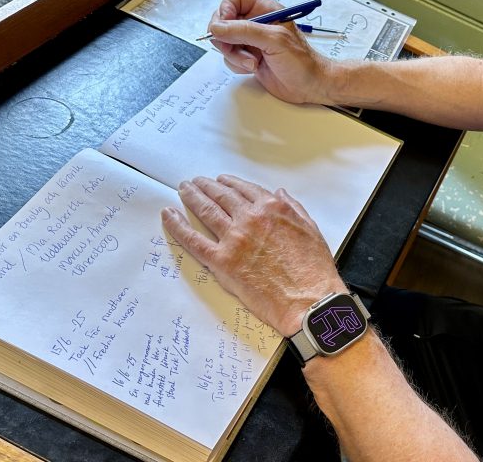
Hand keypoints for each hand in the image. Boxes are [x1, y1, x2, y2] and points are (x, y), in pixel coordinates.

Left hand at [160, 174, 346, 336]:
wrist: (308, 300)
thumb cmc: (313, 270)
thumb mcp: (311, 230)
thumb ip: (293, 208)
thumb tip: (279, 194)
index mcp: (273, 209)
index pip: (245, 189)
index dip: (230, 183)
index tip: (221, 181)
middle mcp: (251, 218)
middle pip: (222, 195)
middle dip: (206, 186)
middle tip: (195, 183)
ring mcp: (234, 239)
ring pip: (206, 210)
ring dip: (192, 197)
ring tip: (183, 191)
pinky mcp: (221, 261)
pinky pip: (193, 240)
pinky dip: (177, 226)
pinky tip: (169, 216)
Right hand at [208, 0, 338, 104]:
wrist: (310, 86)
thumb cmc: (302, 61)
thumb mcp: (274, 40)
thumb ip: (244, 31)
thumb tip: (217, 27)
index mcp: (266, 10)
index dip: (226, 9)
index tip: (224, 25)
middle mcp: (256, 24)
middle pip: (224, 20)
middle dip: (225, 37)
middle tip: (234, 47)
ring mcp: (252, 41)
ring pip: (225, 41)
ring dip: (234, 54)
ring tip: (252, 62)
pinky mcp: (249, 57)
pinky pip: (230, 57)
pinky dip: (237, 65)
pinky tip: (254, 68)